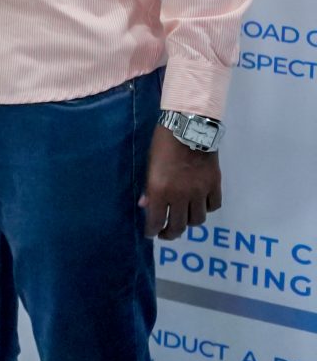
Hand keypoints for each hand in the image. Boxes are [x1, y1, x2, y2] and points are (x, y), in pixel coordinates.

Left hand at [140, 125, 219, 240]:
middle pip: (179, 226)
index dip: (153, 231)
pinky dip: (206, 209)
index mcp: (161, 190)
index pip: (157, 220)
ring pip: (197, 220)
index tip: (151, 233)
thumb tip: (146, 205)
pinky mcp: (215, 185)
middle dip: (170, 233)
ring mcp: (200, 192)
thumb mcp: (150, 165)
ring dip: (189, 222)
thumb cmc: (163, 144)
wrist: (189, 127)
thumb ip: (149, 188)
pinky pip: (213, 206)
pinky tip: (199, 205)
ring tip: (183, 218)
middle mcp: (182, 196)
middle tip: (165, 234)